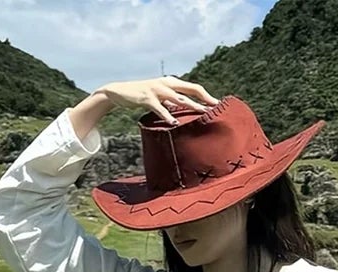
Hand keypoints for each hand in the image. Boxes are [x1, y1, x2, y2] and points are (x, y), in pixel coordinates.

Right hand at [95, 77, 218, 123]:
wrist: (119, 92)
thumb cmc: (142, 97)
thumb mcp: (159, 98)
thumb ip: (172, 103)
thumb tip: (185, 113)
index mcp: (171, 82)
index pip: (193, 87)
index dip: (206, 95)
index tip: (218, 104)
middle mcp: (166, 83)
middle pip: (190, 88)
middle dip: (204, 97)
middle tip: (216, 107)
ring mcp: (157, 90)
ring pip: (178, 97)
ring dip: (191, 105)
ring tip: (203, 113)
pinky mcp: (147, 98)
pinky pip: (159, 108)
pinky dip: (167, 115)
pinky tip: (174, 122)